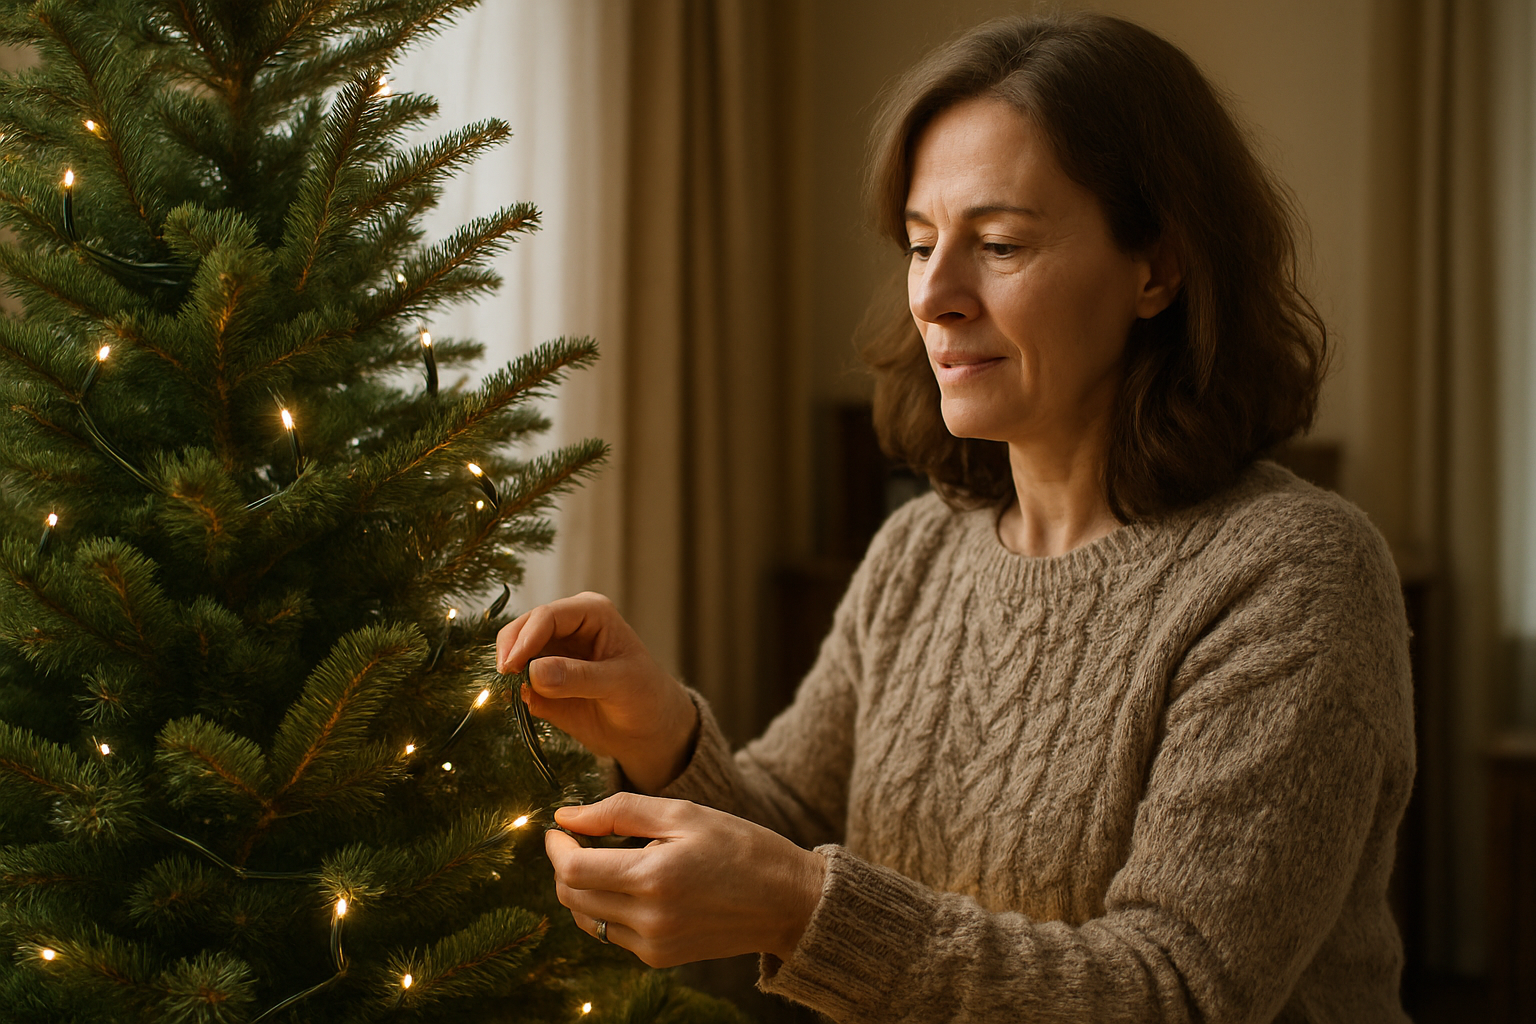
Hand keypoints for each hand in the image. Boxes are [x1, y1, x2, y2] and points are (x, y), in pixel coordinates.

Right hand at [495, 592, 697, 792]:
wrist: (649, 729)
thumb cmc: (645, 696)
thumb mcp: (618, 684)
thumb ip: (577, 677)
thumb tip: (532, 672)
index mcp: (591, 613)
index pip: (547, 616)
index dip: (525, 638)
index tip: (511, 666)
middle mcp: (567, 626)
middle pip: (522, 629)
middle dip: (510, 652)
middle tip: (504, 679)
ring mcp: (552, 653)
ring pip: (514, 653)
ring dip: (506, 671)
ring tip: (507, 692)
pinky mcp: (542, 680)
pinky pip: (516, 680)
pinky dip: (509, 689)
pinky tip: (511, 701)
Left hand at [545, 793, 826, 966]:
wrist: (788, 901)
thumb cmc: (740, 846)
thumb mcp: (683, 813)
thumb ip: (619, 812)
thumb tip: (566, 816)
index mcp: (653, 878)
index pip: (573, 870)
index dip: (556, 847)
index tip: (558, 829)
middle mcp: (648, 919)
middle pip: (572, 897)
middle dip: (564, 866)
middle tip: (579, 839)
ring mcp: (654, 945)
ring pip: (587, 918)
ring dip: (582, 889)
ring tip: (607, 860)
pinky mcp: (660, 958)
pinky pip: (612, 934)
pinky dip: (607, 908)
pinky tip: (632, 885)